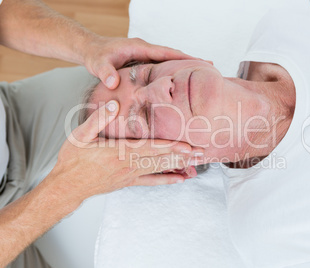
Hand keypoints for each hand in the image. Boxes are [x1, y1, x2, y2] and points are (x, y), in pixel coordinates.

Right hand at [51, 100, 201, 201]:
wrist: (66, 186)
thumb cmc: (72, 160)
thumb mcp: (80, 136)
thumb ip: (98, 120)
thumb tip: (114, 105)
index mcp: (118, 152)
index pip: (150, 148)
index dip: (170, 146)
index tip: (186, 145)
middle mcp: (128, 165)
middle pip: (160, 159)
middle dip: (181, 156)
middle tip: (201, 152)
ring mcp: (130, 175)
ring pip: (159, 169)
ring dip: (179, 166)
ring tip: (196, 162)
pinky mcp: (128, 182)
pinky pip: (151, 182)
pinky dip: (166, 180)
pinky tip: (180, 179)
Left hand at [84, 36, 199, 88]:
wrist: (90, 50)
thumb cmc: (95, 56)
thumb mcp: (98, 64)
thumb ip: (105, 72)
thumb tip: (113, 82)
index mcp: (140, 47)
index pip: (167, 52)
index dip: (184, 58)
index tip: (201, 62)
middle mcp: (146, 49)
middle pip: (174, 55)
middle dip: (191, 60)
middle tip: (211, 67)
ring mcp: (146, 55)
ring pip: (169, 60)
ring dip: (184, 66)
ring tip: (201, 75)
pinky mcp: (144, 61)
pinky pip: (162, 66)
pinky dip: (173, 71)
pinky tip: (180, 81)